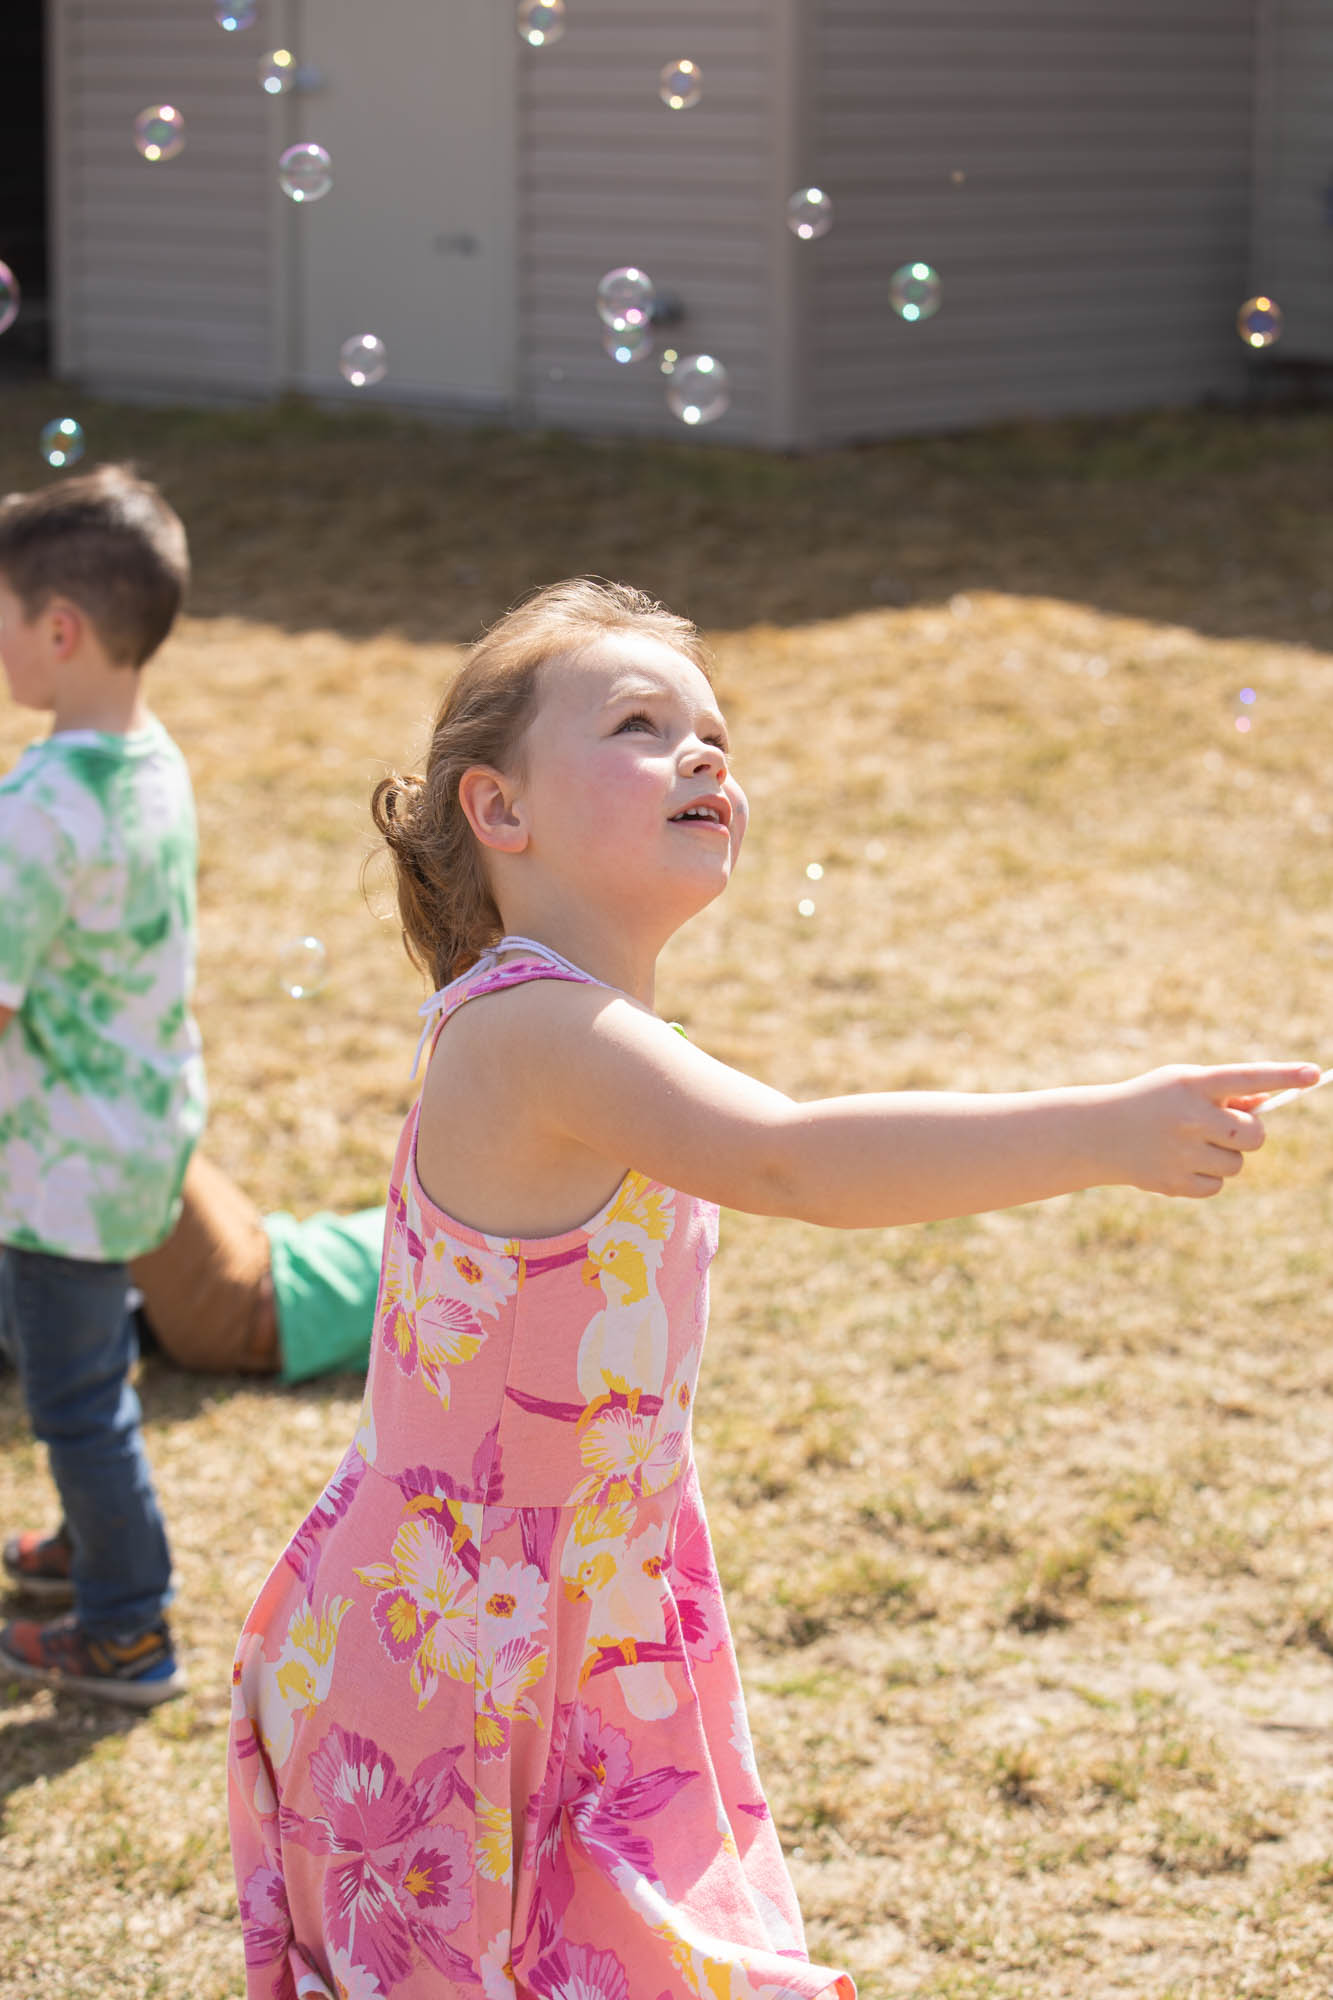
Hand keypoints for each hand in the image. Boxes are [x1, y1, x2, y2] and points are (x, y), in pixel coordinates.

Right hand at [1105, 1062, 1320, 1197]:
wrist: (1097, 1133)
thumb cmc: (1151, 1101)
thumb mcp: (1184, 1085)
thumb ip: (1226, 1093)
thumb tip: (1268, 1103)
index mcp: (1192, 1084)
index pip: (1247, 1077)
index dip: (1283, 1076)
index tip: (1314, 1074)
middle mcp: (1188, 1117)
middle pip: (1253, 1134)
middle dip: (1249, 1133)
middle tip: (1228, 1128)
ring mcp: (1181, 1152)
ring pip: (1237, 1163)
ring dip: (1224, 1155)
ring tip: (1190, 1145)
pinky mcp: (1174, 1182)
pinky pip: (1217, 1185)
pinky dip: (1206, 1177)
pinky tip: (1179, 1164)